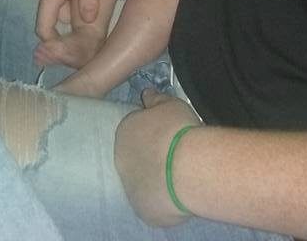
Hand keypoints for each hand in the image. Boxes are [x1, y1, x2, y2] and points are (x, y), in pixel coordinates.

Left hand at [114, 89, 201, 226]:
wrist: (186, 169)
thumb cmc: (178, 131)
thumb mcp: (170, 105)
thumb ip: (155, 99)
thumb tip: (146, 94)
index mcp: (124, 132)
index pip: (133, 131)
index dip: (151, 133)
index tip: (165, 135)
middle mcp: (121, 161)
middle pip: (135, 158)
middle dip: (149, 157)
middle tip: (172, 155)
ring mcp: (130, 189)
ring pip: (142, 182)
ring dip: (154, 179)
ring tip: (177, 177)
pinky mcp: (143, 211)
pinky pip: (153, 204)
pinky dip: (163, 200)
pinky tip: (177, 194)